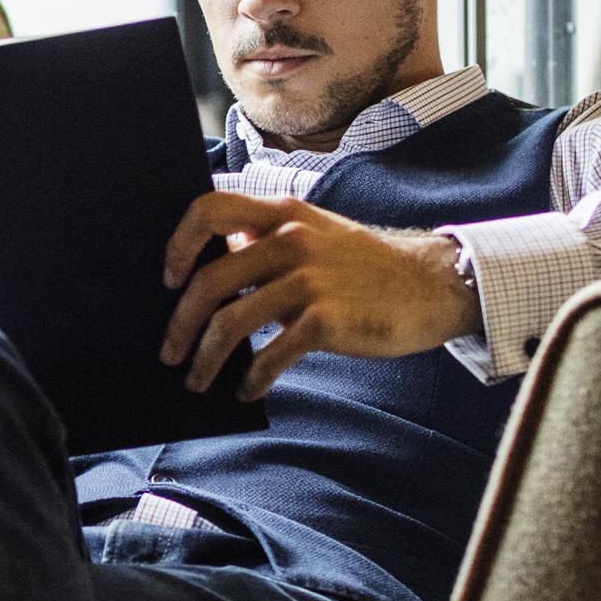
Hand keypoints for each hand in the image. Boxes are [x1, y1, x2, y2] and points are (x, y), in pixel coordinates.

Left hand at [158, 192, 478, 398]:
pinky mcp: (328, 320)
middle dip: (179, 324)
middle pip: (209, 280)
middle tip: (169, 352)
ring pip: (231, 323)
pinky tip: (247, 391)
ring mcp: (310, 280)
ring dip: (205, 359)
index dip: (178, 244)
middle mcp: (291, 241)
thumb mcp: (315, 236)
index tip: (168, 279)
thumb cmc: (365, 268)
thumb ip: (266, 243)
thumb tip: (215, 261)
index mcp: (283, 214)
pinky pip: (271, 355)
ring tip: (197, 381)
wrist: (432, 285)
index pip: (209, 208)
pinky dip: (252, 379)